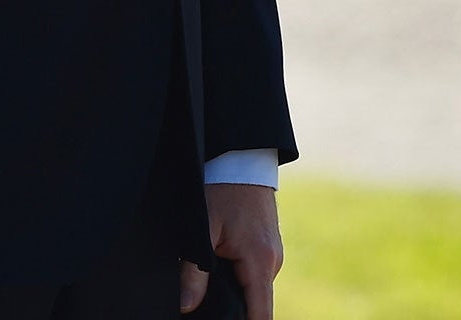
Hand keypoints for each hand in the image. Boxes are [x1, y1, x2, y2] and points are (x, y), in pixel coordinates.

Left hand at [180, 182, 280, 317]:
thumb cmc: (223, 189)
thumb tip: (186, 306)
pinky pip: (254, 272)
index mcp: (260, 262)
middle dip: (233, 308)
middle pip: (255, 304)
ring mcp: (273, 252)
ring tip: (210, 281)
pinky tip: (219, 264)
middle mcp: (273, 261)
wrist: (242, 157)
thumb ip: (194, 273)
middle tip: (206, 299)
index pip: (260, 316)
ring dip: (235, 290)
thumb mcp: (202, 230)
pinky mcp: (268, 245)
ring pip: (253, 287)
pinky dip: (239, 275)